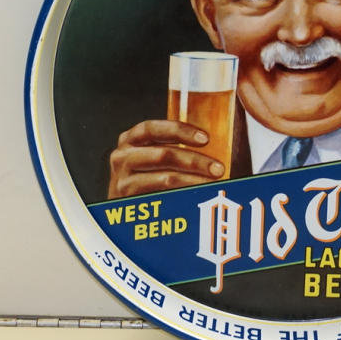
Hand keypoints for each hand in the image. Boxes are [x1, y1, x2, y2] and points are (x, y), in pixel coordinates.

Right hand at [108, 120, 224, 198]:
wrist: (124, 211)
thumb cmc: (147, 177)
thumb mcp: (153, 156)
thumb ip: (174, 147)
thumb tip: (210, 144)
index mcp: (130, 139)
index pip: (152, 129)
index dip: (179, 131)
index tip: (206, 139)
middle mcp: (122, 156)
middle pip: (163, 155)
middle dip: (195, 161)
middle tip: (219, 168)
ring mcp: (122, 180)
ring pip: (166, 178)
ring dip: (195, 180)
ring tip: (214, 183)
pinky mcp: (129, 202)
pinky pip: (163, 197)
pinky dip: (184, 194)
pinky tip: (199, 194)